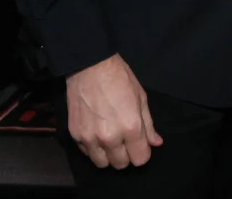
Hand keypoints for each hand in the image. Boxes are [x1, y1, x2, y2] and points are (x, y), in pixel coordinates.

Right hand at [65, 53, 163, 168]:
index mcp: (131, 127)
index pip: (140, 159)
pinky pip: (87, 153)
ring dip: (109, 155)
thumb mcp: (140, 98)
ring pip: (102, 163)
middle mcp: (110, 138)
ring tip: (110, 140)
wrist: (89, 66)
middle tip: (125, 141)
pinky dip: (93, 149)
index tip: (140, 145)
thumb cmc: (120, 78)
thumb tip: (156, 143)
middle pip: (121, 164)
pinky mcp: (75, 136)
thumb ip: (148, 124)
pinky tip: (97, 134)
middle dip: (126, 155)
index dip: (142, 153)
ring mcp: (90, 139)